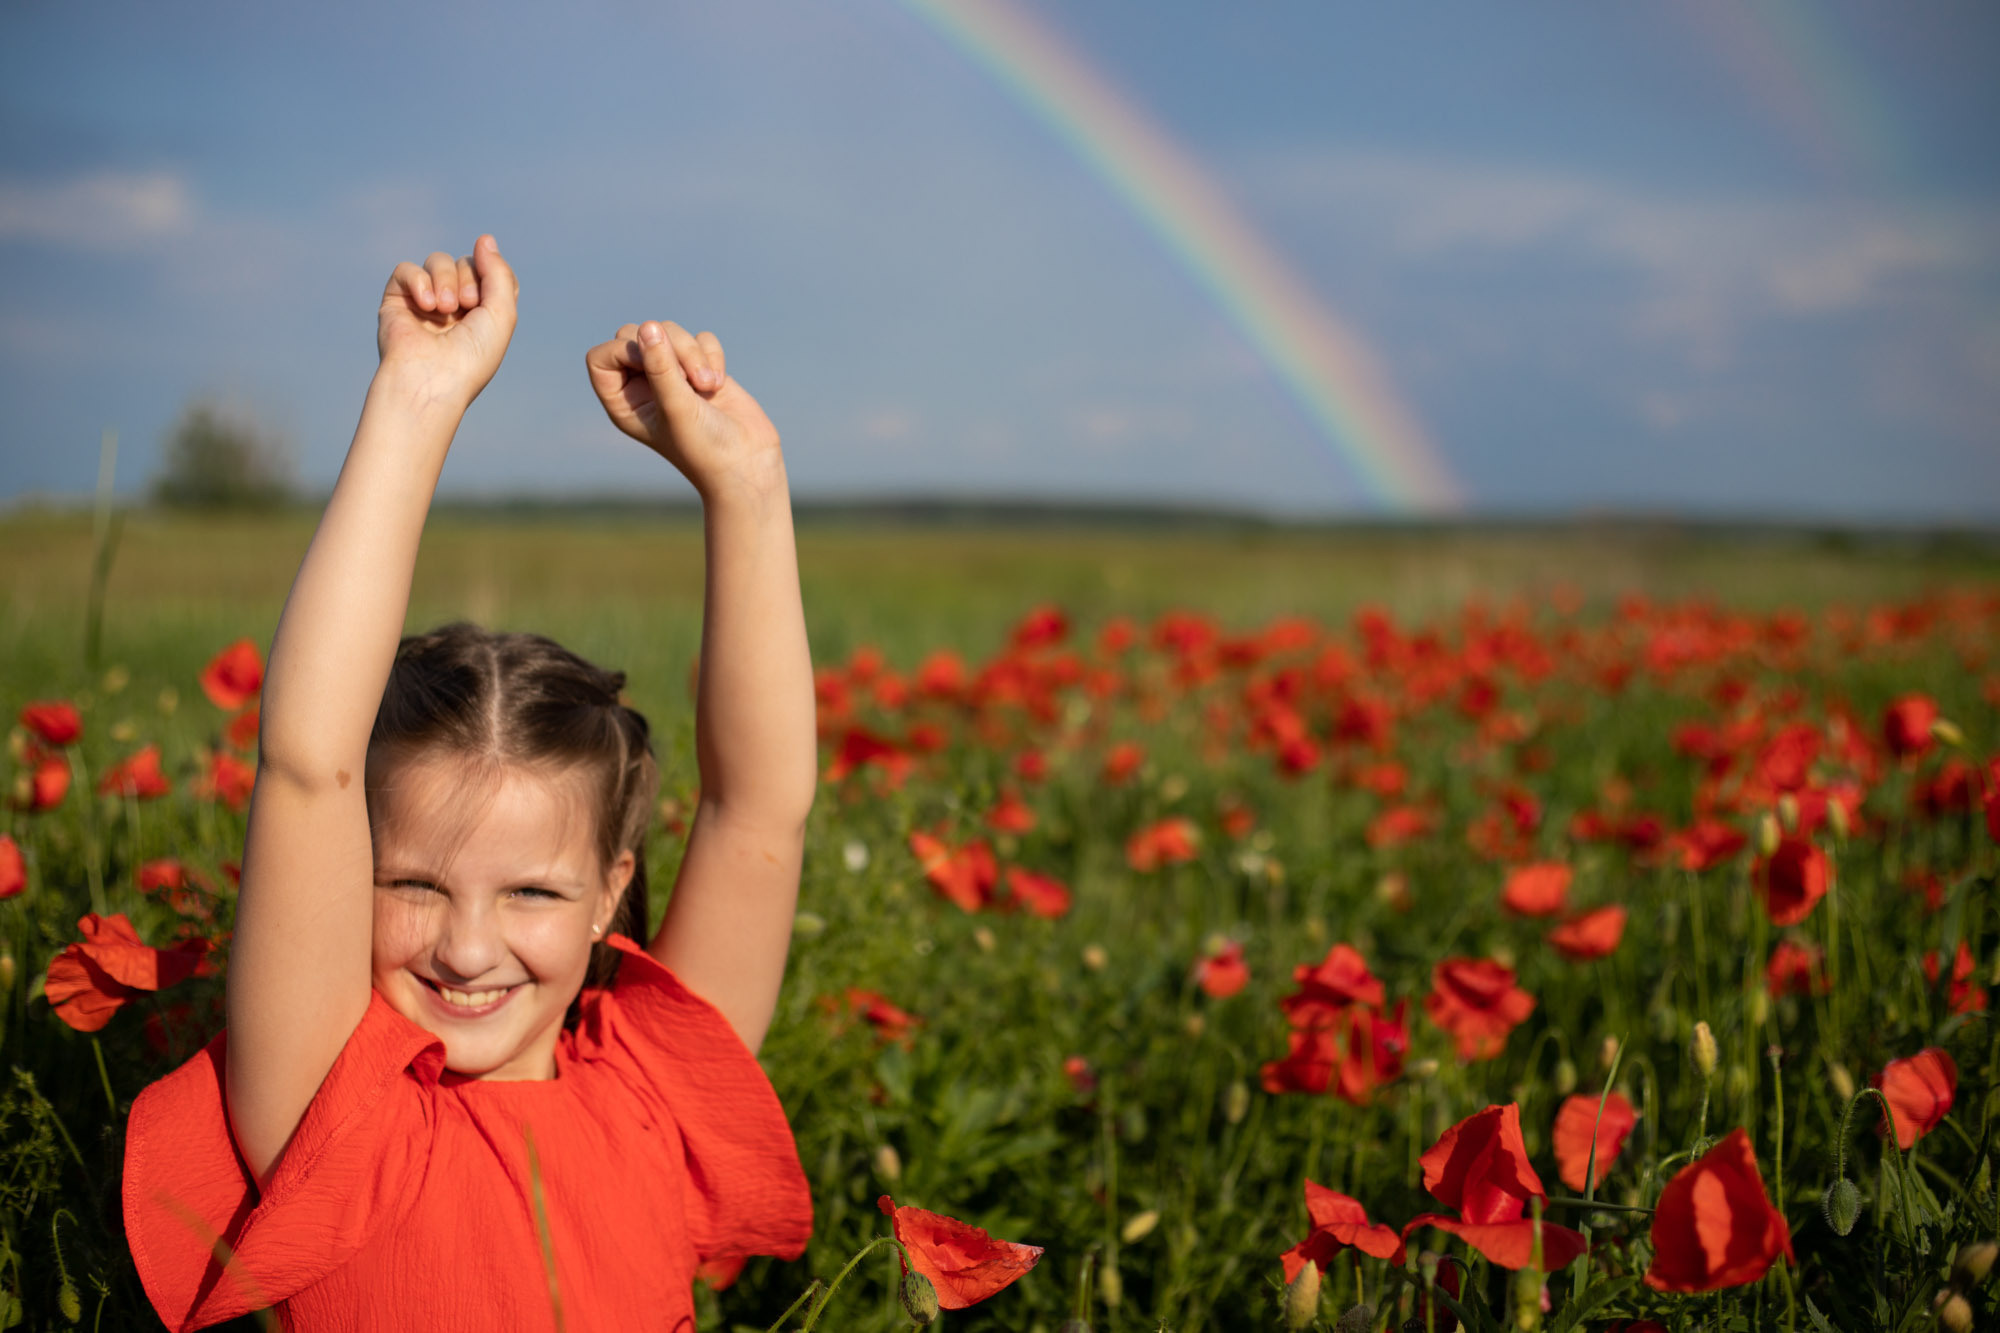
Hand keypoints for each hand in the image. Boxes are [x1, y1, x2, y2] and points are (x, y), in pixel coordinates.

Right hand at [377, 235, 518, 407]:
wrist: (431, 380)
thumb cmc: (471, 357)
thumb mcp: (502, 314)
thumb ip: (499, 273)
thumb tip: (485, 238)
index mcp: (481, 313)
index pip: (490, 272)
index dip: (491, 276)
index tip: (486, 299)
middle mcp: (454, 306)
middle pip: (466, 262)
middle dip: (469, 279)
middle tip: (467, 306)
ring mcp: (424, 302)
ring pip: (437, 260)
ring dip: (445, 279)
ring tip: (444, 308)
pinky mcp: (397, 301)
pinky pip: (406, 269)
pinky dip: (418, 281)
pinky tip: (426, 304)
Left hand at [585, 321, 781, 496]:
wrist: (748, 463)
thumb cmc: (705, 448)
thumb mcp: (677, 408)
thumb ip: (660, 366)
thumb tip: (648, 325)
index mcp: (624, 402)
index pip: (602, 357)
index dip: (623, 350)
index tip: (648, 362)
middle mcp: (644, 385)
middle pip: (636, 335)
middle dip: (665, 346)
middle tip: (684, 376)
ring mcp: (674, 375)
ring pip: (671, 332)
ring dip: (693, 354)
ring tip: (707, 386)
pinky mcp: (702, 368)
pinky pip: (701, 339)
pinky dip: (712, 355)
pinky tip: (719, 383)